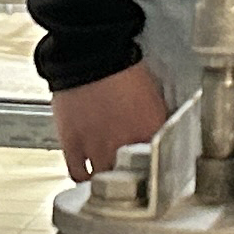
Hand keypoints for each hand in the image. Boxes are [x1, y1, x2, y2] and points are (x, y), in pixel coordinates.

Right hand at [50, 60, 169, 182]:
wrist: (91, 54)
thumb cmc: (122, 65)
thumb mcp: (151, 94)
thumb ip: (155, 119)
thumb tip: (157, 132)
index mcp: (150, 129)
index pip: (161, 161)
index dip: (158, 165)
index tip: (155, 167)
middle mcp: (125, 143)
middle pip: (131, 177)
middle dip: (132, 176)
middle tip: (130, 174)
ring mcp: (97, 146)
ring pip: (104, 179)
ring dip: (107, 178)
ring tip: (108, 174)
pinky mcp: (72, 144)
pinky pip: (78, 173)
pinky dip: (83, 177)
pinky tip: (87, 174)